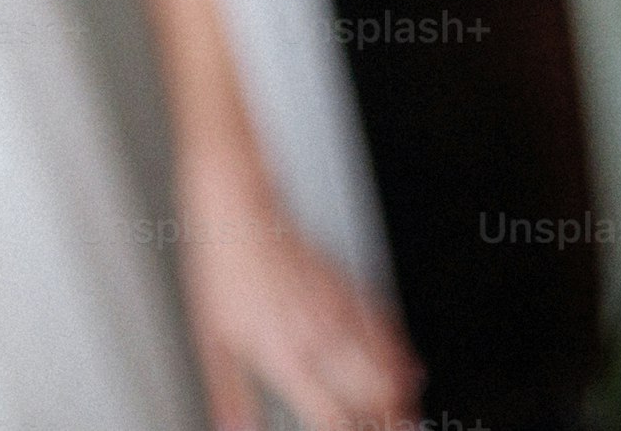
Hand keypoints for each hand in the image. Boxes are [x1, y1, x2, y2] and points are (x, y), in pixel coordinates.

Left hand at [175, 138, 420, 430]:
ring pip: (390, 365)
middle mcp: (322, 337)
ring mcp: (341, 311)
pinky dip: (402, 356)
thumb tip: (232, 430)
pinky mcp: (349, 288)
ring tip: (404, 416)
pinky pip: (388, 329)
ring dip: (400, 396)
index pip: (334, 417)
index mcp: (287, 356)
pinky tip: (408, 372)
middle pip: (375, 396)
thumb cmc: (222, 271)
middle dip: (386, 421)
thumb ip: (229, 394)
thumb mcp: (212, 340)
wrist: (240, 211)